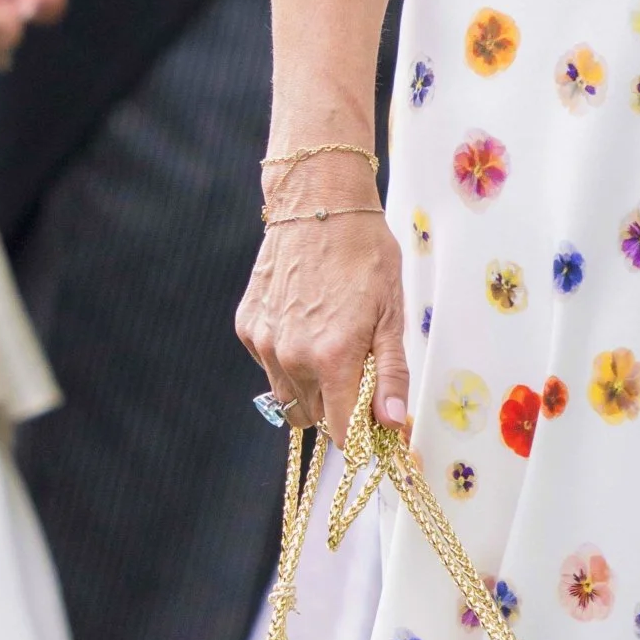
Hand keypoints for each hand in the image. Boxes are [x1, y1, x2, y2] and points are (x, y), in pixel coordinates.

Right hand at [239, 154, 410, 441]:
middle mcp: (291, 357)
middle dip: (336, 407)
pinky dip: (287, 359)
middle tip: (357, 374)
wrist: (318, 205)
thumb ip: (390, 373)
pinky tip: (305, 323)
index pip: (340, 430)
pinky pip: (268, 365)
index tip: (374, 424)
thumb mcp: (391, 313)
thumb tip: (392, 424)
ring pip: (288, 396)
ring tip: (331, 345)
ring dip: (310, 387)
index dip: (360, 433)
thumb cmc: (366, 255)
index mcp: (333, 358)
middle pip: (313, 417)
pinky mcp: (248, 326)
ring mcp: (264, 342)